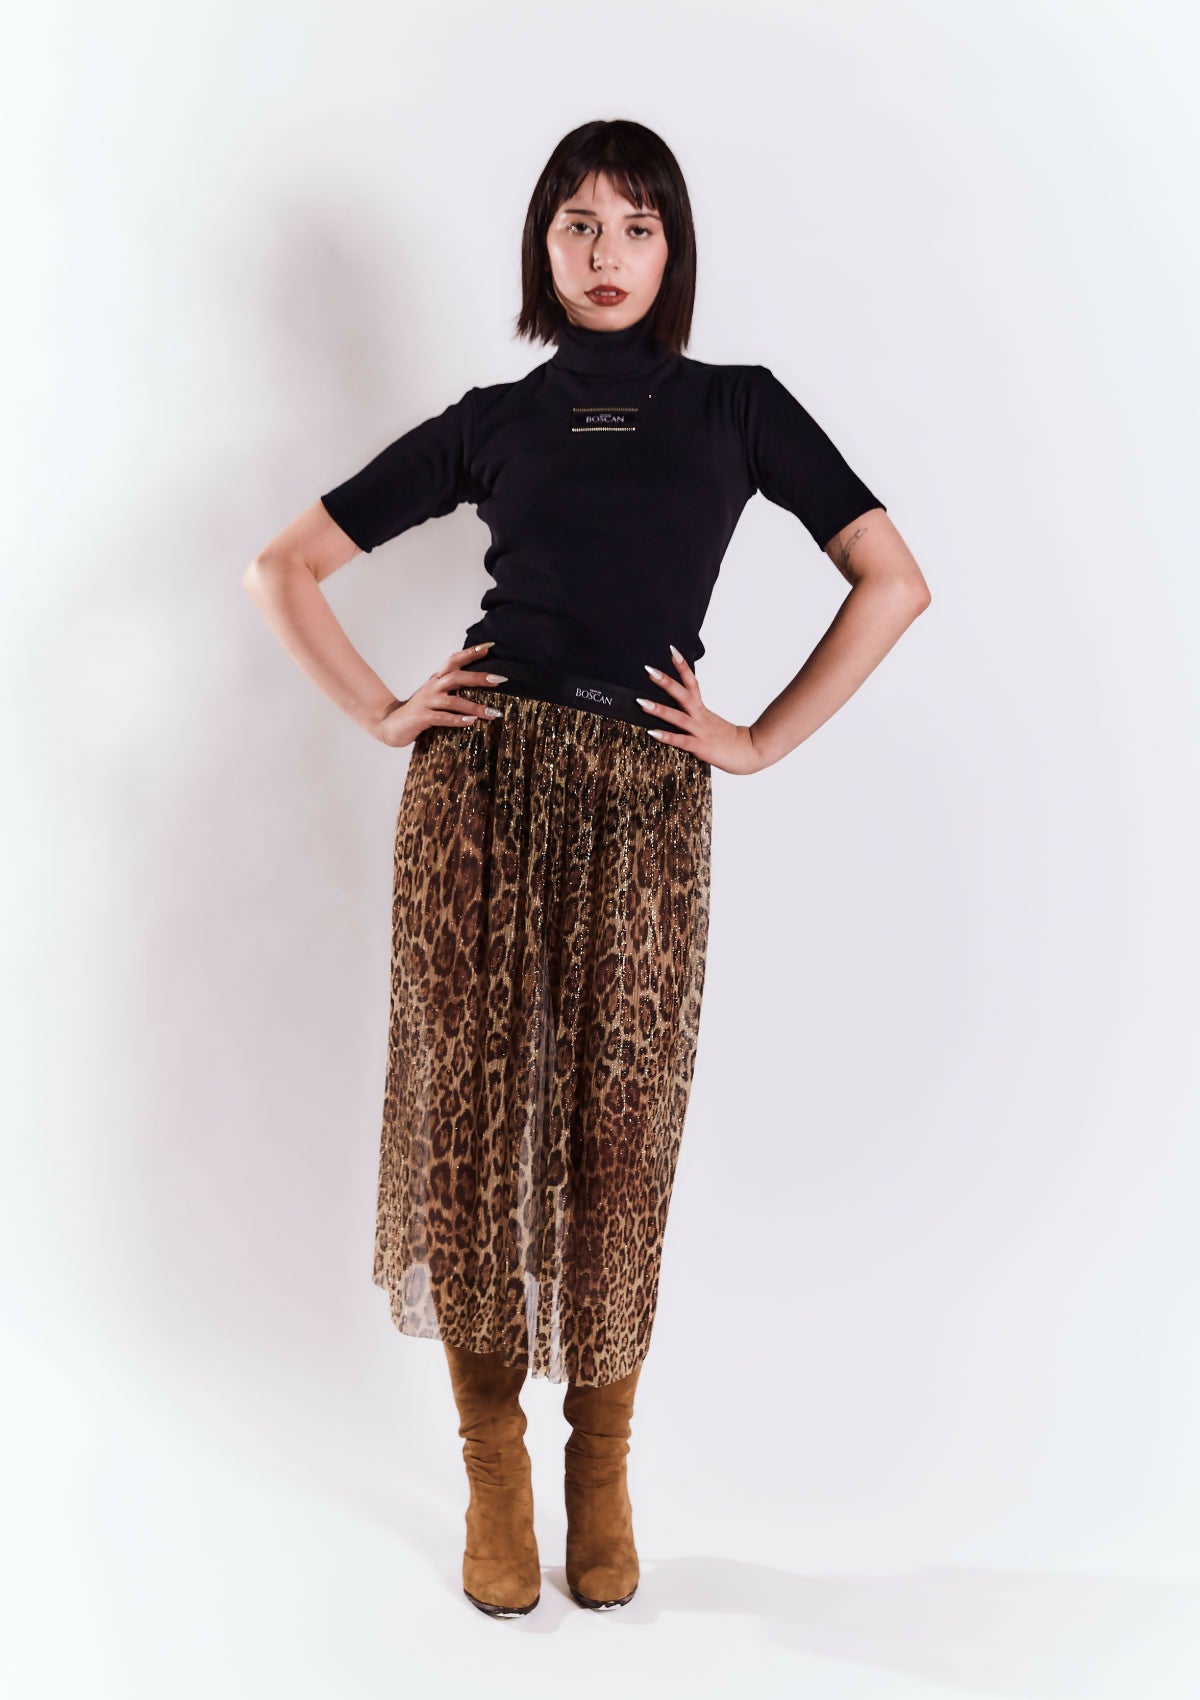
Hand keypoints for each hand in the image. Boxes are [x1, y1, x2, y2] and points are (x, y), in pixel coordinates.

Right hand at [374, 641, 507, 747]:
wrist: (391, 724)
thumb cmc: (420, 711)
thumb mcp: (437, 696)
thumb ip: (454, 689)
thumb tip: (481, 684)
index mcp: (437, 679)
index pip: (454, 660)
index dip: (471, 652)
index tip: (489, 645)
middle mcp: (432, 687)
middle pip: (456, 676)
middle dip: (478, 677)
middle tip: (499, 679)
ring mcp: (427, 702)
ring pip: (453, 700)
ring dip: (474, 706)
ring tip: (493, 713)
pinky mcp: (422, 718)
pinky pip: (442, 718)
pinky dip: (457, 720)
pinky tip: (471, 722)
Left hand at [636, 645, 765, 774]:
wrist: (751, 752)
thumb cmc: (730, 740)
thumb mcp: (711, 722)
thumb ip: (696, 716)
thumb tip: (681, 711)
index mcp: (703, 710)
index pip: (692, 683)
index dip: (682, 667)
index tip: (672, 651)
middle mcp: (700, 717)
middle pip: (682, 694)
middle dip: (665, 681)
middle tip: (649, 669)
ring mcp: (700, 731)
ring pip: (677, 717)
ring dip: (658, 709)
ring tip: (641, 701)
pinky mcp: (700, 747)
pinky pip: (681, 740)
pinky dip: (666, 736)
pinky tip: (652, 732)